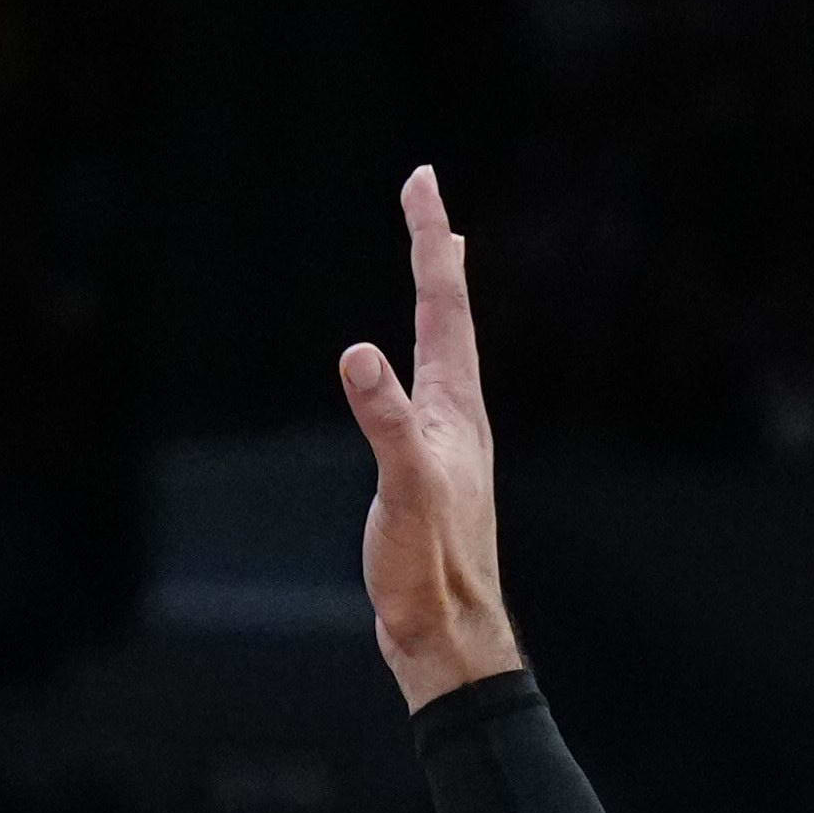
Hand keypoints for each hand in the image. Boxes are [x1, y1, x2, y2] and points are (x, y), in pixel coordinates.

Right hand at [336, 165, 517, 706]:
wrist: (449, 633)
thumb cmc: (430, 566)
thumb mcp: (402, 487)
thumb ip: (383, 421)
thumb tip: (357, 354)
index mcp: (454, 407)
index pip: (443, 303)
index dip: (429, 239)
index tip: (422, 180)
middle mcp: (456, 414)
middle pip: (449, 314)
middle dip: (434, 251)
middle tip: (424, 197)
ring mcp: (444, 442)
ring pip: (441, 350)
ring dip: (434, 299)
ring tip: (436, 261)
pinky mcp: (426, 472)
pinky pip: (420, 390)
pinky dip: (415, 355)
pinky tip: (406, 372)